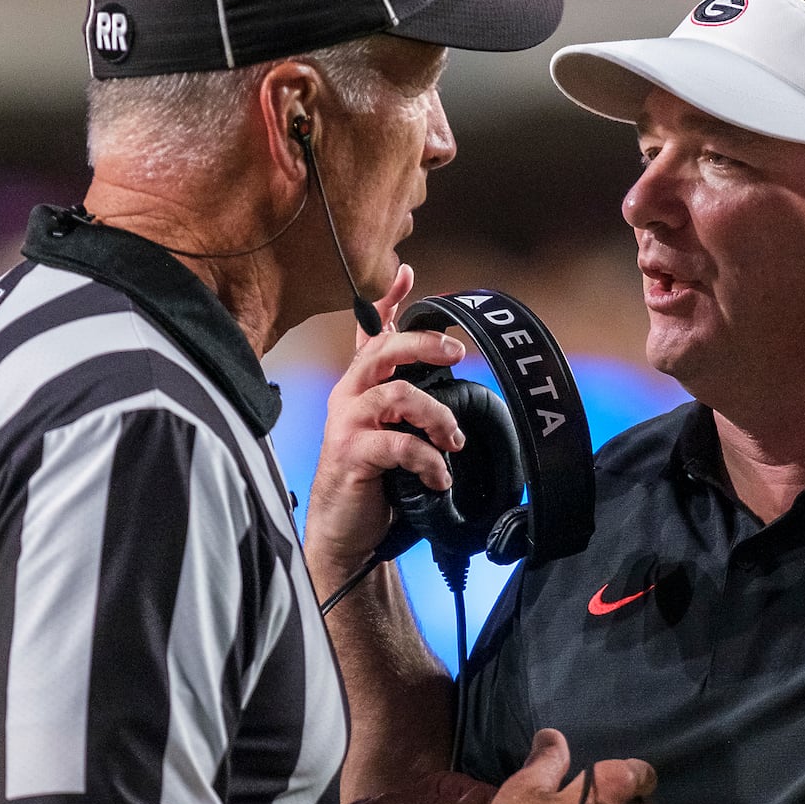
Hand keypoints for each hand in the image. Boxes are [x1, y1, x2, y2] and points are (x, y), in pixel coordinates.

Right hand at [304, 264, 467, 578]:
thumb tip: (443, 371)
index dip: (388, 300)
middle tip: (458, 356)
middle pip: (384, 350)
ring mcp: (347, 423)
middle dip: (424, 345)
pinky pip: (398, 444)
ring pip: (398, 396)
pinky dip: (428, 460)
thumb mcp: (395, 430)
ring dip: (437, 416)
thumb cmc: (374, 477)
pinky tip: (440, 477)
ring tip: (453, 440)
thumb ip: (411, 400)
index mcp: (362, 384)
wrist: (346, 530)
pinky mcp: (352, 454)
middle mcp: (350, 395)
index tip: (406, 273)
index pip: (373, 332)